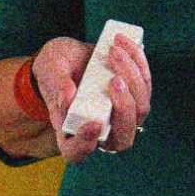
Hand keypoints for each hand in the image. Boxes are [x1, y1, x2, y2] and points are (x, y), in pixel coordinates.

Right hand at [35, 32, 151, 162]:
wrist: (69, 56)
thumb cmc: (54, 68)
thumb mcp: (49, 70)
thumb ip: (57, 83)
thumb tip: (68, 97)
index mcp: (70, 129)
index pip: (75, 152)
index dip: (85, 144)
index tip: (93, 124)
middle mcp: (99, 129)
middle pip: (122, 138)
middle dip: (123, 108)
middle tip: (113, 79)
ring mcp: (120, 115)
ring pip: (140, 109)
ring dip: (133, 78)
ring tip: (114, 50)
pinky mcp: (133, 96)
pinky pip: (145, 85)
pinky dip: (138, 62)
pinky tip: (124, 43)